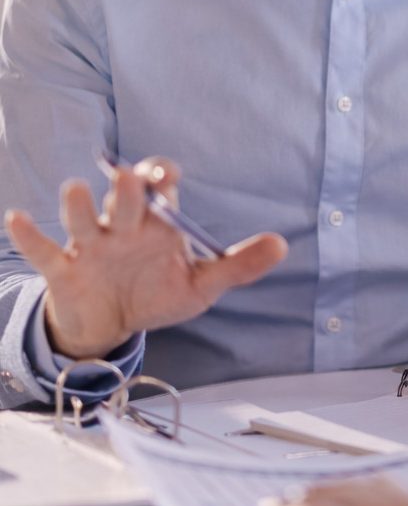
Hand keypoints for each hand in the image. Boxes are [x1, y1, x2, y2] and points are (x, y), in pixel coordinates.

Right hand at [3, 158, 286, 358]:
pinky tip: (16, 219)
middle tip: (129, 181)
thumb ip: (238, 265)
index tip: (165, 178)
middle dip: (125, 188)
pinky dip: (29, 235)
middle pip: (121, 197)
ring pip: (81, 218)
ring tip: (74, 192)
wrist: (115, 329)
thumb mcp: (200, 285)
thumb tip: (282, 244)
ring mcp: (89, 245)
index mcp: (155, 222)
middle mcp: (121, 225)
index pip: (156, 184)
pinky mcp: (63, 269)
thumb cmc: (155, 293)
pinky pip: (42, 249)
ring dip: (77, 206)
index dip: (160, 176)